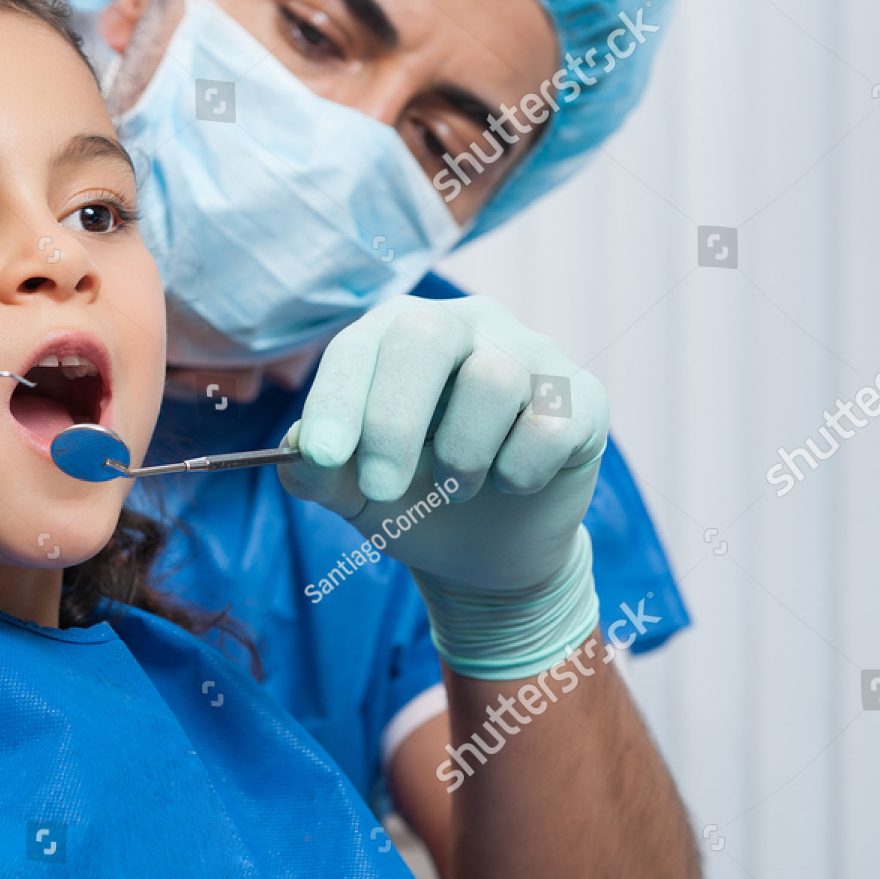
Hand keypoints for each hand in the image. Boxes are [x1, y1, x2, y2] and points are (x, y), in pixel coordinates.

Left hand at [278, 294, 608, 677]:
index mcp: (396, 335)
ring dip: (462, 455)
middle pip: (426, 336)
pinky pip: (551, 424)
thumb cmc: (410, 501)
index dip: (337, 400)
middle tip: (381, 490)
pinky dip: (520, 472)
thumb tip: (298, 450)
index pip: (360, 346)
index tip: (321, 456)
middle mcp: (464, 326)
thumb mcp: (351, 492)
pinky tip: (512, 484)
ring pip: (493, 378)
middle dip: (394, 421)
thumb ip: (315, 471)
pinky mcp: (582, 397)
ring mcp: (530, 353)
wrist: (486, 552)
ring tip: (457, 487)